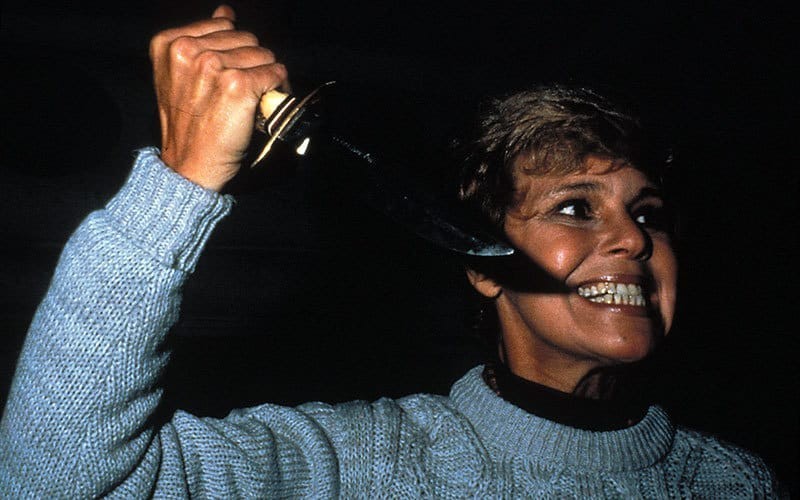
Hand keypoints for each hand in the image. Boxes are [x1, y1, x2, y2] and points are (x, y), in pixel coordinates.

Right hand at [149, 5, 287, 190]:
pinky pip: (275, 73)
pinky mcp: (237, 85)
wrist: (189, 164)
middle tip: (244, 89)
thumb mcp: (180, 75)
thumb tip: (225, 11)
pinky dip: (278, 88)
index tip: (230, 71)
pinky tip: (264, 102)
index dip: (235, 49)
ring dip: (266, 76)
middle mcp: (188, 50)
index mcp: (169, 42)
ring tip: (253, 97)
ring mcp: (213, 66)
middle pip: (246, 38)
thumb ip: (202, 40)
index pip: (224, 24)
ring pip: (264, 54)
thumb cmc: (188, 123)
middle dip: (252, 61)